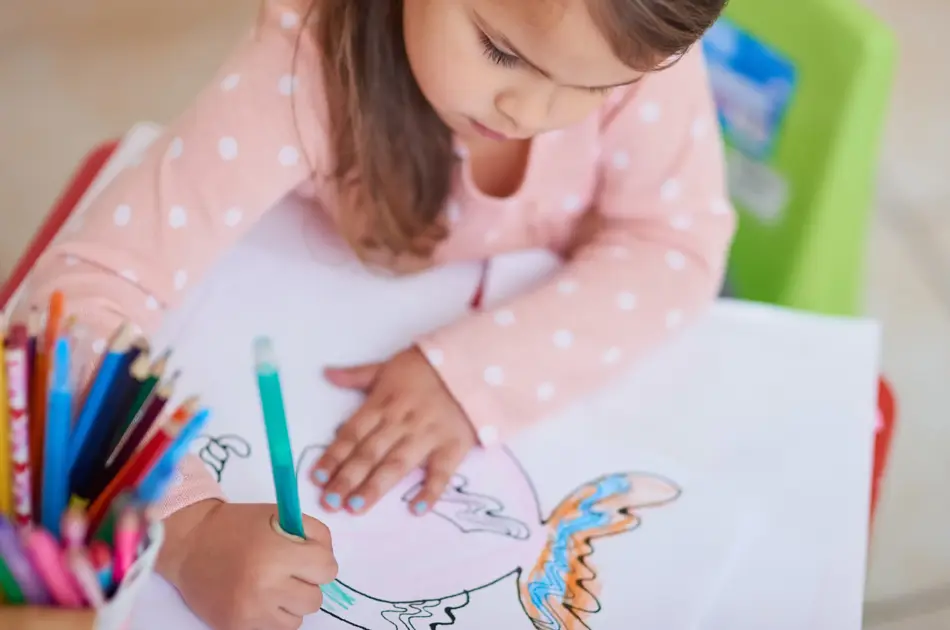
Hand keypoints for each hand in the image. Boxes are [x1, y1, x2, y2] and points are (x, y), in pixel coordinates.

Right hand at [160, 502, 337, 629]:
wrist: (191, 544)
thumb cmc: (239, 526)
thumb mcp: (280, 516)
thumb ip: (314, 534)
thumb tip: (328, 562)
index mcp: (277, 554)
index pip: (327, 569)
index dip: (320, 561)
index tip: (307, 556)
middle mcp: (265, 586)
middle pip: (315, 598)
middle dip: (307, 583)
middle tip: (288, 571)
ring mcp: (251, 611)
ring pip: (298, 620)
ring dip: (291, 604)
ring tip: (272, 585)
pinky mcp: (237, 627)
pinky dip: (273, 617)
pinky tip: (260, 599)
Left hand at [315, 347, 476, 515]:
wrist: (475, 365)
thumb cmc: (428, 367)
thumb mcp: (389, 366)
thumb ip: (358, 375)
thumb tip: (327, 374)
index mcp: (383, 403)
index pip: (353, 433)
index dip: (334, 455)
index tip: (316, 477)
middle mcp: (401, 422)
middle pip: (370, 452)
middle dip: (347, 478)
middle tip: (329, 502)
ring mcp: (428, 435)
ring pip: (397, 464)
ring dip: (375, 486)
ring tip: (355, 507)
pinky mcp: (453, 445)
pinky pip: (441, 471)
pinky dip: (431, 491)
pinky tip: (417, 509)